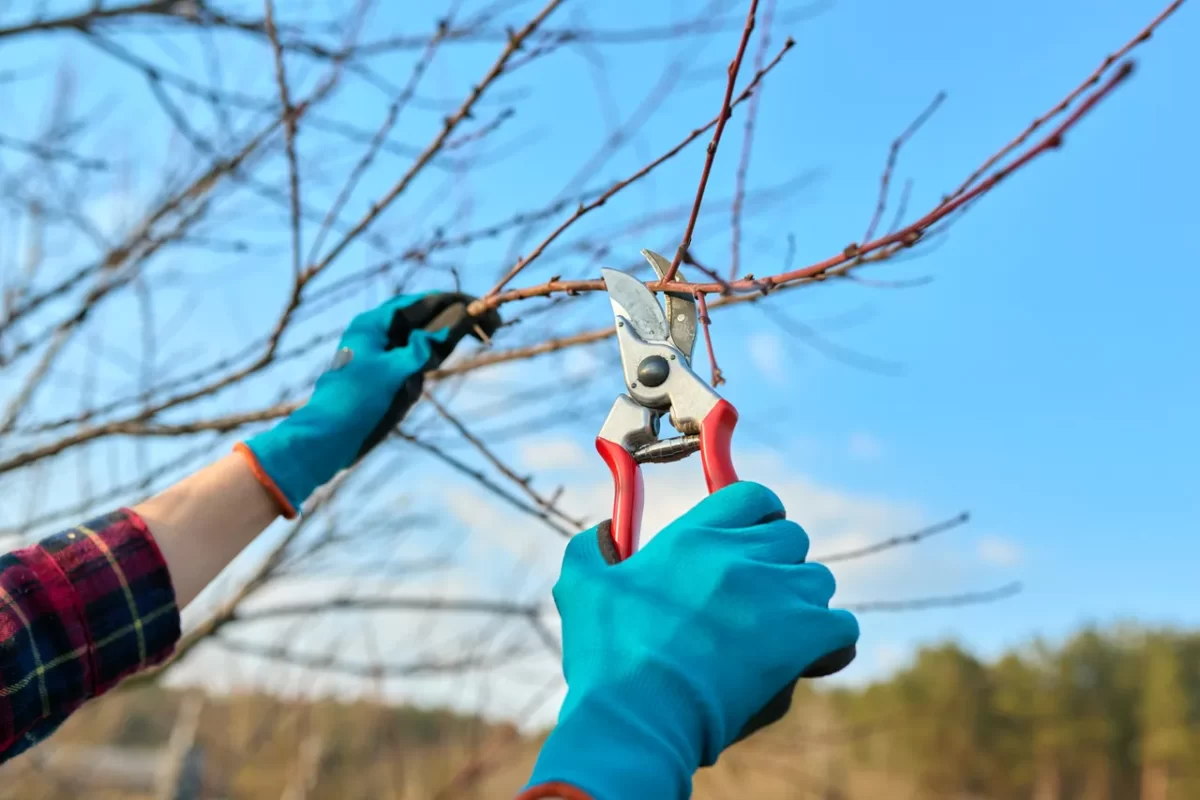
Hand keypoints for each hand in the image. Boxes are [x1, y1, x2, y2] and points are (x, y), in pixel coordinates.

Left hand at [238, 292, 500, 515]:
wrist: (327, 438)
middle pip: (421, 318)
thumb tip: (446, 327)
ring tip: (477, 333)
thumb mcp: (393, 372)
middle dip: (452, 318)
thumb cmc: (355, 401)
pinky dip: (430, 355)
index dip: (449, 301)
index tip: (477, 304)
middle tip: (487, 321)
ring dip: (444, 336)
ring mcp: (378, 355)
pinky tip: (444, 355)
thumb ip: (421, 349)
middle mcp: (375, 334)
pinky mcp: (381, 375)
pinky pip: (411, 358)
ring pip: (418, 338)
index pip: (418, 303)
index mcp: (371, 324)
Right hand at [524, 482, 858, 799]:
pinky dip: (832, 643)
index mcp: (692, 536)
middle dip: (781, 563)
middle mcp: (739, 554)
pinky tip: (812, 659)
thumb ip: (591, 548)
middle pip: (792, 537)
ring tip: (780, 633)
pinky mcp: (801, 637)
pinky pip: (843, 626)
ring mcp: (774, 593)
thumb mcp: (581, 588)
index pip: (752, 496)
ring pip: (819, 581)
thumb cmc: (607, 658)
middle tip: (760, 596)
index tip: (753, 536)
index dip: (760, 514)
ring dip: (805, 604)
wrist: (638, 716)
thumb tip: (605, 531)